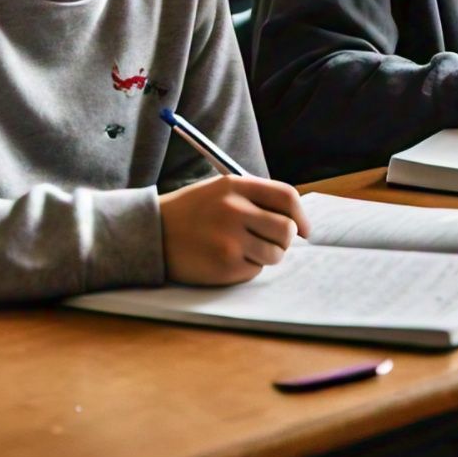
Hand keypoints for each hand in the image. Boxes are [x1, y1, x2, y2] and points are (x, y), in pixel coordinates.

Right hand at [159, 174, 308, 285]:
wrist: (152, 233)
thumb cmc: (192, 212)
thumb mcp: (221, 191)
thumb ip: (255, 198)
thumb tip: (294, 218)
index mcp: (236, 186)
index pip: (286, 197)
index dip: (301, 215)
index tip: (304, 229)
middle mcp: (235, 210)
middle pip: (287, 229)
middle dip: (285, 239)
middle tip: (271, 241)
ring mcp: (230, 239)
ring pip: (275, 253)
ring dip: (267, 255)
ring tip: (245, 250)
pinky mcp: (225, 265)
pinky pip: (255, 270)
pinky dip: (247, 267)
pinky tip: (226, 258)